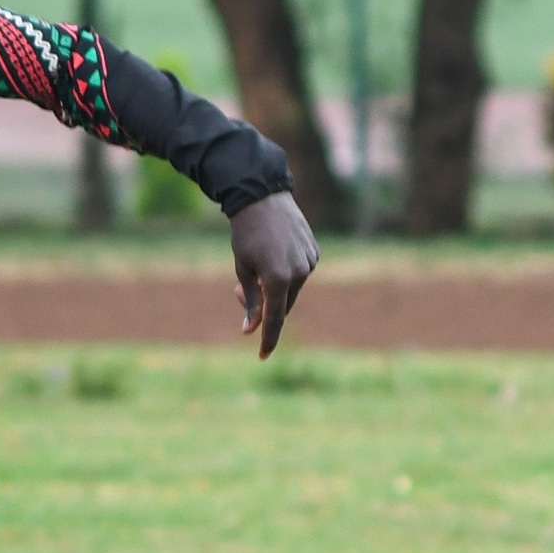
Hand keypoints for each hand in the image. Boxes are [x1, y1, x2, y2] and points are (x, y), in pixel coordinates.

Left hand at [230, 190, 318, 354]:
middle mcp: (299, 273)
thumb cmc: (245, 233)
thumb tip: (251, 329)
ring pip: (291, 289)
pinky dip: (285, 274)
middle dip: (263, 306)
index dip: (268, 338)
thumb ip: (251, 300)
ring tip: (254, 270)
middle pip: (282, 305)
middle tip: (239, 292)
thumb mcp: (242, 268)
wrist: (262, 197)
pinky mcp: (314, 252)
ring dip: (273, 289)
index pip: (275, 319)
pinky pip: (299, 273)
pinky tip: (271, 255)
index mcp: (278, 279)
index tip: (262, 355)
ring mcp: (310, 262)